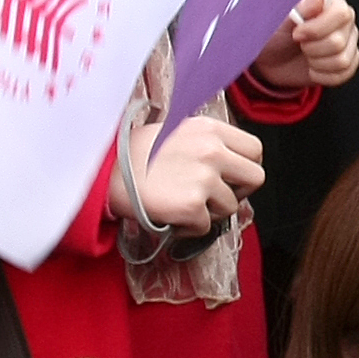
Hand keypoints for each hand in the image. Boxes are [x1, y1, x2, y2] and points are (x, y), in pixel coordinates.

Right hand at [109, 116, 264, 236]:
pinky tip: (171, 217)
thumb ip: (210, 143)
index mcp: (211, 129)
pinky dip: (189, 229)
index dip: (245, 167)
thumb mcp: (179, 131)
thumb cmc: (137, 154)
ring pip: (231, 207)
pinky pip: (206, 227)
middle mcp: (213, 150)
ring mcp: (204, 178)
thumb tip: (233, 165)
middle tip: (213, 197)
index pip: (255, 150)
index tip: (230, 177)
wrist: (103, 173)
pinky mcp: (192, 205)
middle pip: (255, 178)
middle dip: (238, 192)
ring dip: (209, 212)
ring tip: (182, 205)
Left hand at [252, 0, 358, 89]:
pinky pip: (342, 74)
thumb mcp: (281, 17)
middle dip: (312, 49)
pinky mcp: (347, 63)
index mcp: (331, 2)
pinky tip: (312, 67)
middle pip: (339, 41)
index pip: (341, 13)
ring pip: (342, 61)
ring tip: (305, 55)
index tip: (297, 33)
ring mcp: (348, 42)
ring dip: (316, 63)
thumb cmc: (275, 33)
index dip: (317, 28)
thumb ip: (302, 6)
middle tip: (299, 43)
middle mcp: (343, 21)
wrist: (272, 58)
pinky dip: (321, 75)